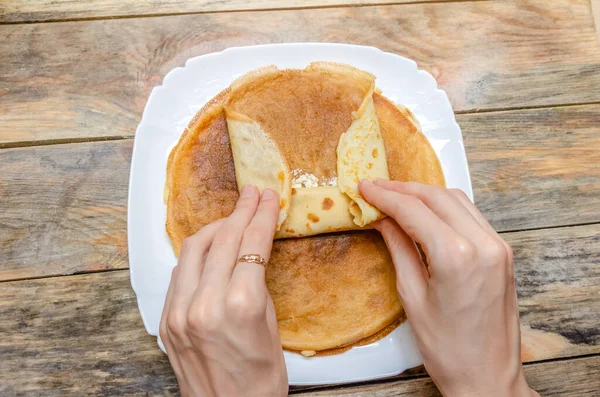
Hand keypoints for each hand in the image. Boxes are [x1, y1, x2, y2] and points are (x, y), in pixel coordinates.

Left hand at [160, 185, 287, 396]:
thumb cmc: (260, 381)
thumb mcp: (271, 328)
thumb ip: (256, 286)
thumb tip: (251, 253)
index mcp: (240, 306)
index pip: (252, 244)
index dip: (263, 215)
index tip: (270, 198)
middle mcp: (204, 304)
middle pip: (224, 239)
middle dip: (242, 212)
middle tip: (253, 195)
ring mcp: (179, 312)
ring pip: (194, 249)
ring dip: (217, 228)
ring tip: (234, 217)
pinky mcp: (166, 320)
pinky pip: (180, 272)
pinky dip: (198, 254)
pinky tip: (212, 248)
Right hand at [359, 179, 538, 396]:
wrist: (488, 378)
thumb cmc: (447, 349)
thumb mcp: (412, 297)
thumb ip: (398, 248)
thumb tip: (382, 218)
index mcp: (456, 256)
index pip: (414, 210)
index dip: (384, 196)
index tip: (364, 187)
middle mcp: (483, 244)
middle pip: (437, 196)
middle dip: (403, 189)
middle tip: (376, 188)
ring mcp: (498, 246)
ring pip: (457, 200)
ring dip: (425, 194)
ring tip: (396, 196)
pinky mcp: (503, 253)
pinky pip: (471, 215)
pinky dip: (445, 207)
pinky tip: (425, 211)